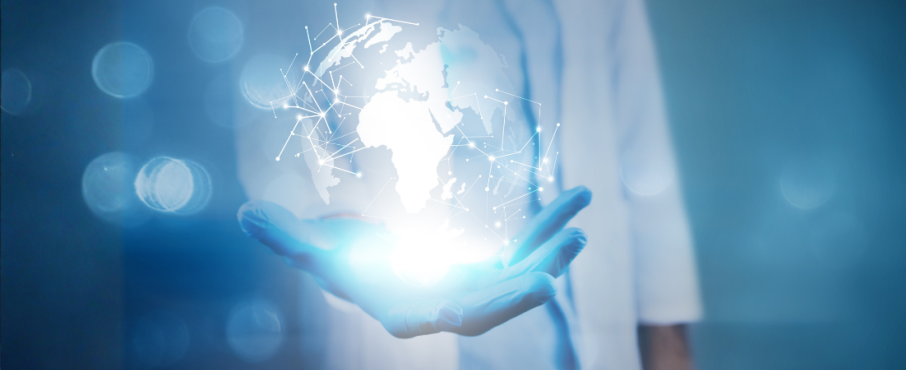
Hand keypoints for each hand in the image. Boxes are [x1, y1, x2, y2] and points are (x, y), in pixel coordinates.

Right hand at [237, 186, 591, 337]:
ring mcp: (479, 289)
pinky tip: (576, 206)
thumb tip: (244, 215)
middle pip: (491, 305)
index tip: (478, 305)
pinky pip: (527, 248)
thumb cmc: (345, 262)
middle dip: (519, 292)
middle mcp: (451, 308)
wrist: (380, 268)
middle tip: (550, 279)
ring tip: (579, 226)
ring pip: (520, 274)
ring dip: (550, 252)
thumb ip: (285, 236)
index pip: (438, 317)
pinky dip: (550, 229)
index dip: (463, 310)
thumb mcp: (315, 249)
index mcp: (410, 310)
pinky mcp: (494, 268)